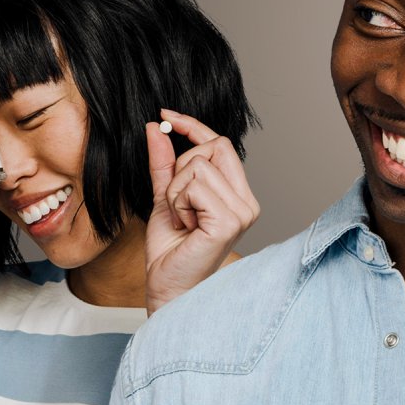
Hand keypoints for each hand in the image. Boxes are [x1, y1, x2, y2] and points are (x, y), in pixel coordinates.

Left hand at [144, 108, 259, 312]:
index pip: (220, 142)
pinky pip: (193, 187)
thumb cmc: (170, 252)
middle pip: (211, 147)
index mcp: (239, 194)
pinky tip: (184, 226)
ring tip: (181, 220)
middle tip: (176, 204)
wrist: (167, 290)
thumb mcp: (165, 198)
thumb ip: (163, 163)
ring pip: (197, 167)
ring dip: (175, 192)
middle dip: (179, 169)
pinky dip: (178, 203)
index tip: (165, 114)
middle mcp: (247, 201)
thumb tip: (156, 126)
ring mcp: (242, 212)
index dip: (192, 125)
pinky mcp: (229, 221)